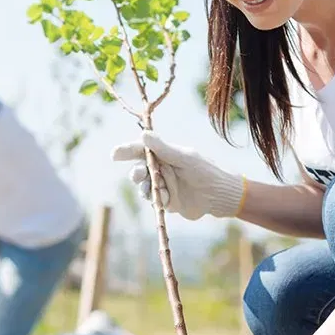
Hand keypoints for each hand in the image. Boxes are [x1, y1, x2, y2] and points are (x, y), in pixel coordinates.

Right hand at [111, 132, 245, 220]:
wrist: (220, 196)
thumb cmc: (205, 171)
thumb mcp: (184, 158)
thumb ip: (163, 148)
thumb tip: (144, 134)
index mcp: (165, 154)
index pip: (141, 150)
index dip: (126, 151)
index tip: (114, 154)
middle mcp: (162, 168)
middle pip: (138, 169)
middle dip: (136, 173)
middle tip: (139, 175)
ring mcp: (163, 184)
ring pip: (143, 186)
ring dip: (145, 188)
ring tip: (154, 190)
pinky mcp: (166, 200)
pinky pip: (153, 200)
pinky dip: (156, 199)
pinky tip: (166, 199)